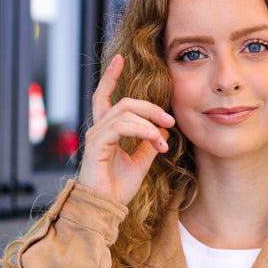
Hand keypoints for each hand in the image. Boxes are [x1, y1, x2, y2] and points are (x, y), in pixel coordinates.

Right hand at [77, 54, 174, 205]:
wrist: (105, 209)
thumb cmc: (117, 189)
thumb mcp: (140, 164)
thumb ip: (148, 144)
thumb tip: (162, 129)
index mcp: (105, 131)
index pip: (105, 97)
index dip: (111, 77)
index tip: (119, 59)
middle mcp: (98, 129)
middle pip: (124, 103)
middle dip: (150, 107)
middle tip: (170, 118)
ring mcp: (96, 136)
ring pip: (125, 113)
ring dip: (150, 122)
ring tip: (164, 138)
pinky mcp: (97, 145)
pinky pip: (122, 127)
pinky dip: (142, 130)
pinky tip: (155, 139)